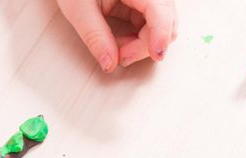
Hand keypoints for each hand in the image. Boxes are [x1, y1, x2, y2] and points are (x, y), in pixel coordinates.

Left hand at [57, 0, 177, 71]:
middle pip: (166, 21)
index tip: (156, 54)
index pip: (160, 10)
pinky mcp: (141, 4)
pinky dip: (138, 40)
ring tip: (118, 49)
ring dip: (142, 44)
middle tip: (121, 58)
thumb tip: (109, 64)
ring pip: (161, 26)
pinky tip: (121, 43)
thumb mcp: (79, 10)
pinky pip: (150, 26)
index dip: (161, 34)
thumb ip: (95, 37)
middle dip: (146, 45)